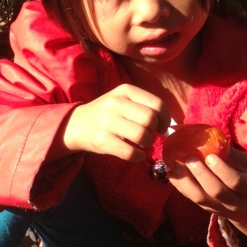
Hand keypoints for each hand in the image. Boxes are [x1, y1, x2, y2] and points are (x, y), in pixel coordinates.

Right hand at [54, 84, 169, 162]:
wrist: (77, 125)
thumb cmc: (107, 113)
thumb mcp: (123, 100)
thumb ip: (144, 106)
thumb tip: (169, 124)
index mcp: (125, 90)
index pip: (156, 103)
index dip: (165, 118)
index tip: (162, 127)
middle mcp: (116, 103)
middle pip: (150, 119)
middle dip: (155, 131)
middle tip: (149, 134)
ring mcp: (108, 122)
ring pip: (142, 136)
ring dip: (147, 143)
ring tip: (141, 143)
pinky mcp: (103, 141)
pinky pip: (131, 152)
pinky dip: (138, 156)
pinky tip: (136, 154)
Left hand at [168, 148, 246, 241]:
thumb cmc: (246, 176)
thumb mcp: (246, 163)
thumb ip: (232, 154)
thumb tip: (212, 138)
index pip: (235, 181)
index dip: (221, 169)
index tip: (209, 156)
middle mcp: (234, 201)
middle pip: (216, 191)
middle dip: (201, 175)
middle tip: (189, 159)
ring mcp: (219, 208)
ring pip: (201, 199)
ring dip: (186, 183)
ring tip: (176, 167)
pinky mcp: (207, 209)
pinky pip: (192, 200)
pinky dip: (180, 187)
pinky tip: (172, 175)